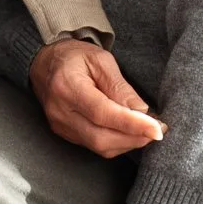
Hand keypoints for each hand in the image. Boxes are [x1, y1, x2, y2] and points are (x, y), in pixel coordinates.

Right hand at [28, 38, 166, 156]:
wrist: (44, 62)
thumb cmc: (74, 56)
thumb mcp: (101, 60)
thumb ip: (120, 87)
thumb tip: (143, 112)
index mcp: (67, 87)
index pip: (102, 113)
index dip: (132, 124)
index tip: (157, 129)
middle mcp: (60, 111)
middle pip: (101, 137)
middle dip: (134, 137)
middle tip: (158, 130)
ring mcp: (60, 126)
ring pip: (100, 147)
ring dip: (128, 142)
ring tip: (147, 130)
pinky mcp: (64, 134)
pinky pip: (95, 146)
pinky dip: (117, 142)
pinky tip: (130, 133)